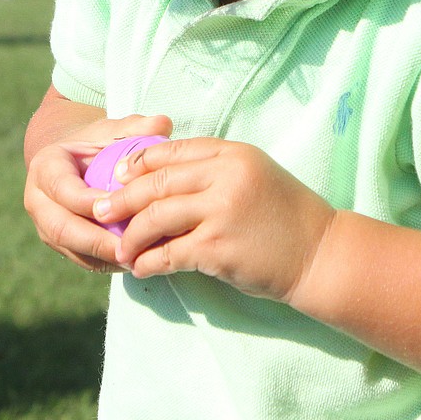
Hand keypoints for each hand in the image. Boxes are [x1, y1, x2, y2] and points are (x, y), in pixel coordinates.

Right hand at [23, 112, 172, 272]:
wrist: (74, 160)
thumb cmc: (98, 141)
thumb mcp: (112, 129)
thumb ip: (136, 126)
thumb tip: (163, 124)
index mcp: (46, 167)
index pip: (63, 189)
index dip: (87, 201)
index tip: (117, 207)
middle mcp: (39, 200)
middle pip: (61, 228)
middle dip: (95, 241)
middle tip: (128, 248)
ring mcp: (45, 226)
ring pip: (70, 249)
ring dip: (102, 258)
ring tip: (135, 261)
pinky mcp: (60, 244)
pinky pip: (80, 259)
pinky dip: (105, 263)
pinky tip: (134, 262)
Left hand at [96, 137, 335, 302]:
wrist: (320, 252)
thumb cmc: (286, 215)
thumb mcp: (254, 174)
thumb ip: (215, 170)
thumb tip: (163, 176)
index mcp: (233, 153)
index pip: (172, 151)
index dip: (138, 163)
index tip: (118, 177)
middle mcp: (225, 176)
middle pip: (156, 181)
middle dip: (121, 198)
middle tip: (100, 211)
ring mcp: (221, 211)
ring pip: (156, 217)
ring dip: (131, 235)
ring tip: (121, 247)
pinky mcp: (218, 247)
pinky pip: (169, 253)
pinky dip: (148, 262)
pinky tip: (140, 268)